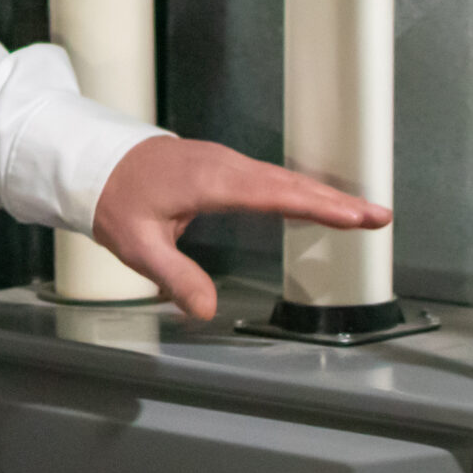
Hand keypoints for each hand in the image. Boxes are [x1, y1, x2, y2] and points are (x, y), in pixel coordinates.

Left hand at [91, 136, 391, 321]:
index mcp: (211, 181)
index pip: (276, 194)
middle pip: (290, 184)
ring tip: (362, 213)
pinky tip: (315, 202)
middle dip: (338, 201)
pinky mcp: (221, 165)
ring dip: (323, 194)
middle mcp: (224, 166)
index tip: (355, 217)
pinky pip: (269, 176)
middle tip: (380, 216)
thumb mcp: (137, 245)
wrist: (91, 161)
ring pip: (283, 178)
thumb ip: (173, 277)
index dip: (319, 205)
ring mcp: (224, 162)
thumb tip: (204, 312)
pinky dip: (299, 189)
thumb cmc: (113, 198)